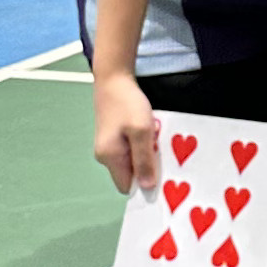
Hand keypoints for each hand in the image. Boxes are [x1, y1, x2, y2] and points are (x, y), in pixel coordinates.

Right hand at [92, 70, 157, 197]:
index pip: (128, 187)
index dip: (144, 183)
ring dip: (147, 153)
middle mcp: (105, 156)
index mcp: (109, 158)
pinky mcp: (114, 137)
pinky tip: (149, 130)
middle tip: (161, 150)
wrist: (113, 79)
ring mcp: (109, 147)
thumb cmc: (127, 104)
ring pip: (133, 160)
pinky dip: (143, 143)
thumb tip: (147, 188)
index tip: (161, 173)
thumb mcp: (141, 132)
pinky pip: (132, 149)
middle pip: (132, 174)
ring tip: (155, 136)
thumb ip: (144, 161)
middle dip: (148, 166)